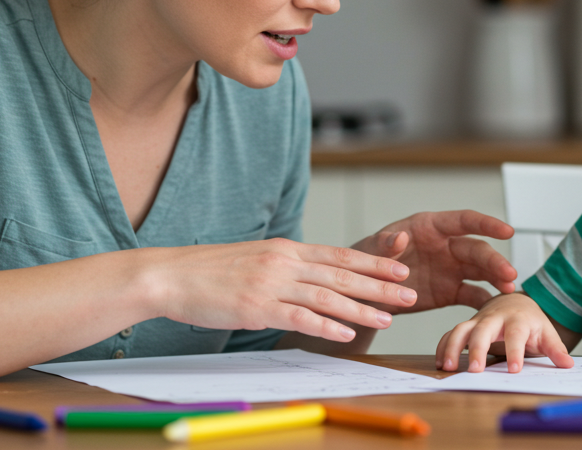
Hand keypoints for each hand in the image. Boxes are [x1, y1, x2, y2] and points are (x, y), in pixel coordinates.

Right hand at [148, 239, 417, 342]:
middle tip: (410, 294)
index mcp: (286, 248)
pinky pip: (299, 317)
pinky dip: (326, 325)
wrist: (170, 274)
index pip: (339, 254)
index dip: (373, 262)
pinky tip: (347, 332)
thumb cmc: (210, 271)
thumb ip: (285, 265)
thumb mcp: (256, 259)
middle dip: (380, 285)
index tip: (401, 268)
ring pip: (327, 296)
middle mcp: (284, 262)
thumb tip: (310, 275)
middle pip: (342, 274)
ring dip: (361, 308)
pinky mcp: (257, 306)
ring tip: (388, 318)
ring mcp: (271, 284)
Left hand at [351, 210, 516, 314]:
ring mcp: (450, 269)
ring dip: (497, 279)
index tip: (507, 231)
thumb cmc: (366, 260)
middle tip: (510, 274)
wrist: (363, 290)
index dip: (486, 224)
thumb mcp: (370, 250)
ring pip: (480, 271)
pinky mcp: (450, 291)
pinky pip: (473, 294)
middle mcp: (445, 245)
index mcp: (429, 227)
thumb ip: (384, 244)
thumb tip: (400, 237)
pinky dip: (486, 301)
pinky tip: (497, 310)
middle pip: (476, 249)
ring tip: (510, 290)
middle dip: (494, 260)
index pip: (463, 221)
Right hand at [435, 293, 574, 372]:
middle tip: (474, 370)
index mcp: (517, 319)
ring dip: (452, 347)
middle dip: (477, 349)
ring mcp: (478, 321)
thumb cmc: (530, 321)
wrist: (515, 302)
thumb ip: (555, 349)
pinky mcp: (467, 326)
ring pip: (461, 329)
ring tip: (447, 367)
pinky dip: (442, 346)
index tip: (514, 370)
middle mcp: (494, 317)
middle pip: (483, 330)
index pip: (516, 335)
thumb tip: (567, 364)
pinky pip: (450, 334)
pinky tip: (440, 363)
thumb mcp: (546, 333)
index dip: (515, 352)